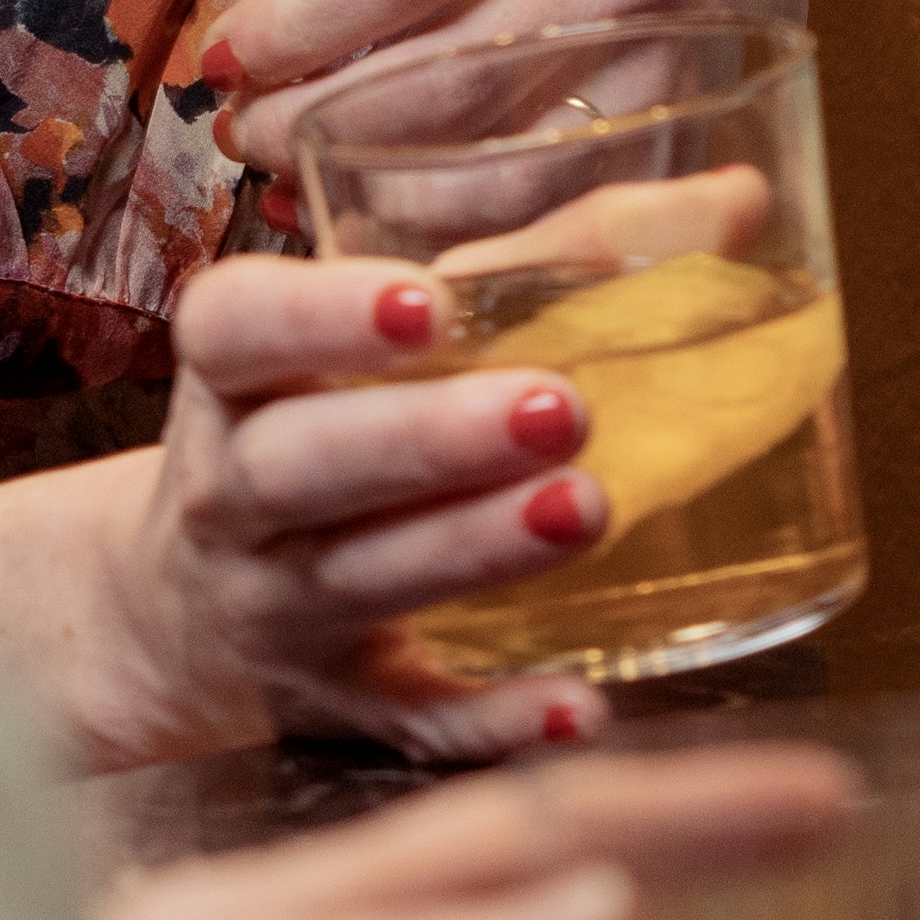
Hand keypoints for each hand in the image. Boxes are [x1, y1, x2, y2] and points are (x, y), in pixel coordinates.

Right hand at [62, 252, 644, 764]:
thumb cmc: (329, 422)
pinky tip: (576, 705)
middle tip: (564, 407)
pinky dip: (491, 721)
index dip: (319, 315)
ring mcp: (280, 606)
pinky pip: (412, 718)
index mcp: (238, 377)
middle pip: (302, 463)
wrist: (179, 615)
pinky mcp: (341, 702)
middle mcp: (237, 495)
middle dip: (429, 436)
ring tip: (585, 510)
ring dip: (471, 550)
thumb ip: (548, 257)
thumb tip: (740, 198)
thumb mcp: (387, 336)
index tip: (428, 303)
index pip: (235, 328)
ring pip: (360, 580)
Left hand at [203, 0, 804, 169]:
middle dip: (312, 120)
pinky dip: (451, 243)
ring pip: (494, 176)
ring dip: (371, 194)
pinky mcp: (688, 148)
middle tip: (246, 128)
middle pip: (440, 82)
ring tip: (299, 173)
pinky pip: (552, 227)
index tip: (224, 57)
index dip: (295, 25)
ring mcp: (670, 63)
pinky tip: (382, 221)